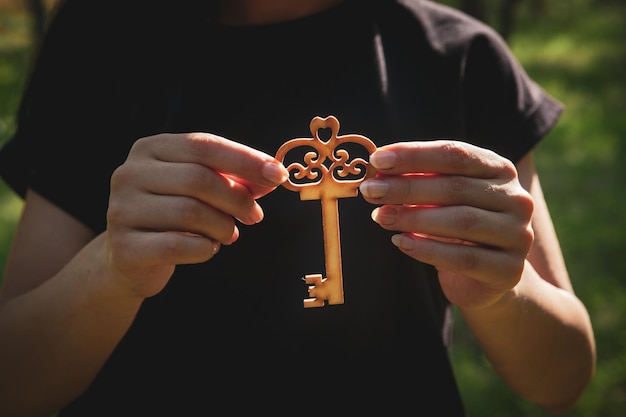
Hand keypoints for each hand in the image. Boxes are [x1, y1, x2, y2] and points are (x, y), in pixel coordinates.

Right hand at [106, 132, 287, 297]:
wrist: (130, 260)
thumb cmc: (173, 217)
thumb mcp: (202, 191)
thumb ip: (235, 180)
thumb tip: (274, 175)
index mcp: (150, 149)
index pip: (203, 145)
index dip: (245, 159)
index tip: (278, 174)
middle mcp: (129, 173)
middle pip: (197, 178)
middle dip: (237, 199)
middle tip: (255, 216)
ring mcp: (121, 209)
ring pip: (189, 212)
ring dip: (223, 227)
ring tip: (228, 234)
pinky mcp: (125, 246)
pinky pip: (177, 245)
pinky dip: (204, 249)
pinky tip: (207, 248)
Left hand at [359, 140, 533, 309]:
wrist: (486, 278)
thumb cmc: (456, 228)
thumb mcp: (439, 199)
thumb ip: (418, 182)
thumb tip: (378, 172)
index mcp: (499, 170)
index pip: (455, 154)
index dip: (414, 155)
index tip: (377, 159)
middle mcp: (515, 198)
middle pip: (456, 187)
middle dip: (407, 187)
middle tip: (371, 191)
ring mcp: (518, 235)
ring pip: (461, 221)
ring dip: (414, 218)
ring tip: (380, 216)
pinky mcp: (509, 270)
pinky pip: (464, 258)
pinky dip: (428, 249)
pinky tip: (400, 242)